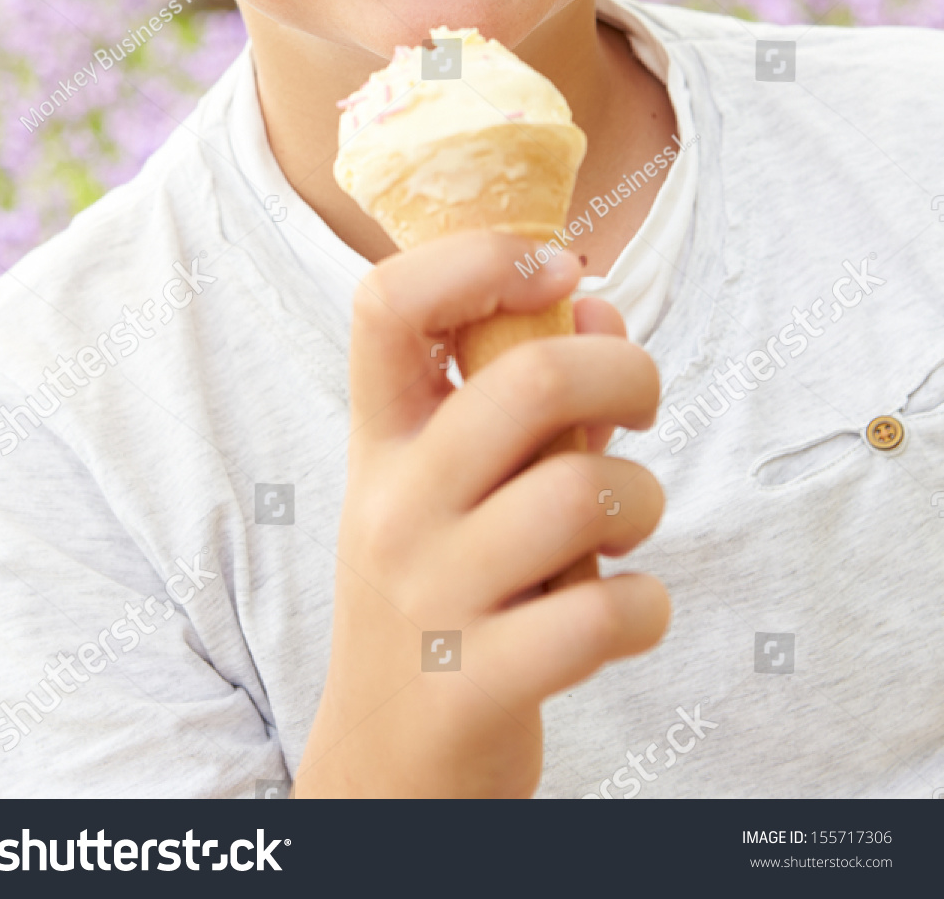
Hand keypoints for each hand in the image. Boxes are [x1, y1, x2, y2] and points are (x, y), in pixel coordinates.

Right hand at [293, 232, 668, 797]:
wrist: (385, 769)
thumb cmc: (441, 598)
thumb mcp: (455, 492)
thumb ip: (526, 402)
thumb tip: (602, 311)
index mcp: (380, 441)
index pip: (389, 304)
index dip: (480, 258)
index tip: (553, 268)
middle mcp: (394, 506)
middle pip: (529, 382)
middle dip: (626, 373)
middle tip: (638, 405)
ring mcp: (429, 596)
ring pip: (584, 495)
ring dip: (643, 500)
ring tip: (627, 524)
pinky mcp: (475, 685)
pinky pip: (604, 615)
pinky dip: (648, 607)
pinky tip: (629, 611)